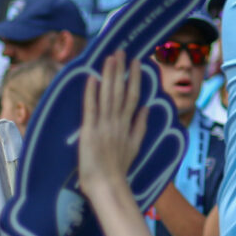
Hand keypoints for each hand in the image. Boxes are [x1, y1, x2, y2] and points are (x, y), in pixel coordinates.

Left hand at [77, 52, 148, 197]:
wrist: (107, 184)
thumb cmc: (119, 168)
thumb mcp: (135, 146)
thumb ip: (140, 126)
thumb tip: (146, 108)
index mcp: (128, 124)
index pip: (133, 96)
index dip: (135, 78)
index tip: (137, 61)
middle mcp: (118, 121)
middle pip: (121, 91)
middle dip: (121, 70)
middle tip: (122, 51)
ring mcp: (104, 125)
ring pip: (108, 95)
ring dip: (109, 75)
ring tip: (110, 58)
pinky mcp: (89, 130)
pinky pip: (91, 108)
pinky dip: (92, 93)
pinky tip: (92, 78)